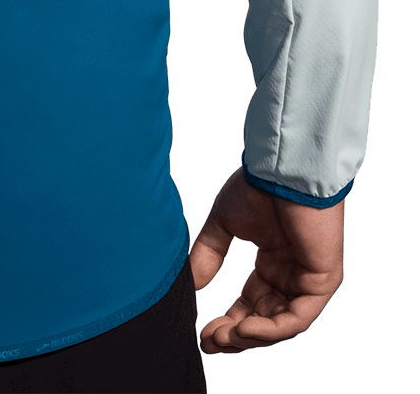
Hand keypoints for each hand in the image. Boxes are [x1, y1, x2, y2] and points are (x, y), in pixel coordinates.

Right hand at [189, 166, 343, 353]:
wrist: (282, 170)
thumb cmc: (256, 187)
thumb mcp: (223, 224)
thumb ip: (209, 254)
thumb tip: (189, 283)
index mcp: (273, 264)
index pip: (253, 304)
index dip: (229, 322)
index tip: (205, 335)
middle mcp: (293, 277)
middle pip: (265, 320)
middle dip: (237, 335)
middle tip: (209, 342)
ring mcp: (309, 281)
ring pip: (281, 325)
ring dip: (251, 336)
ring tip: (224, 338)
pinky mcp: (322, 282)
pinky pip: (297, 318)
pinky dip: (271, 328)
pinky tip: (244, 328)